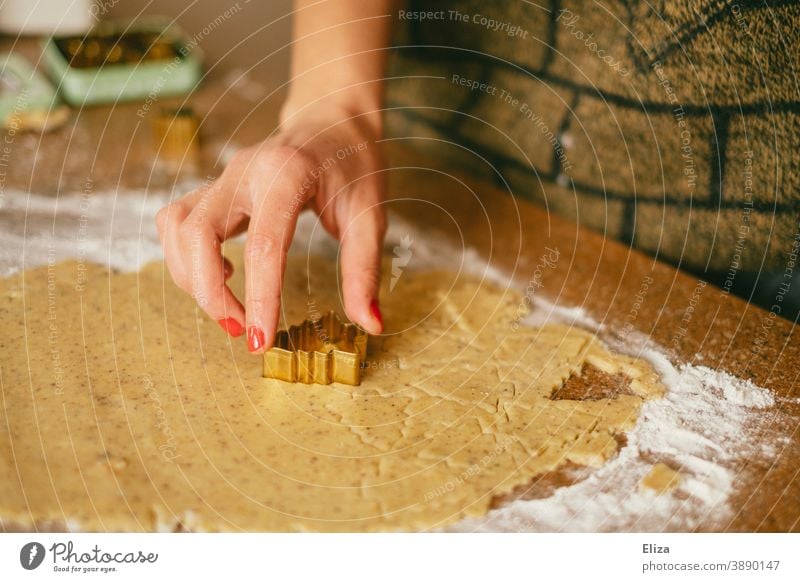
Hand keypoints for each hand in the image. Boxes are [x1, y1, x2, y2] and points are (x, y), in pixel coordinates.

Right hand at [156, 108, 385, 352]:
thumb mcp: (371, 215)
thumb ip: (365, 269)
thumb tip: (370, 323)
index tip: (261, 343)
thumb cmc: (355, 166)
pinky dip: (186, 256)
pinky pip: (177, 221)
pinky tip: (223, 273)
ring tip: (231, 309)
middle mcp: (245, 171)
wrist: (334, 120)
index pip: (263, 245)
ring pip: (177, 226)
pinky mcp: (215, 186)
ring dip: (190, 276)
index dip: (259, 298)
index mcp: (288, 174)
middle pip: (196, 233)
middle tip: (241, 330)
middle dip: (208, 292)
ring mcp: (224, 176)